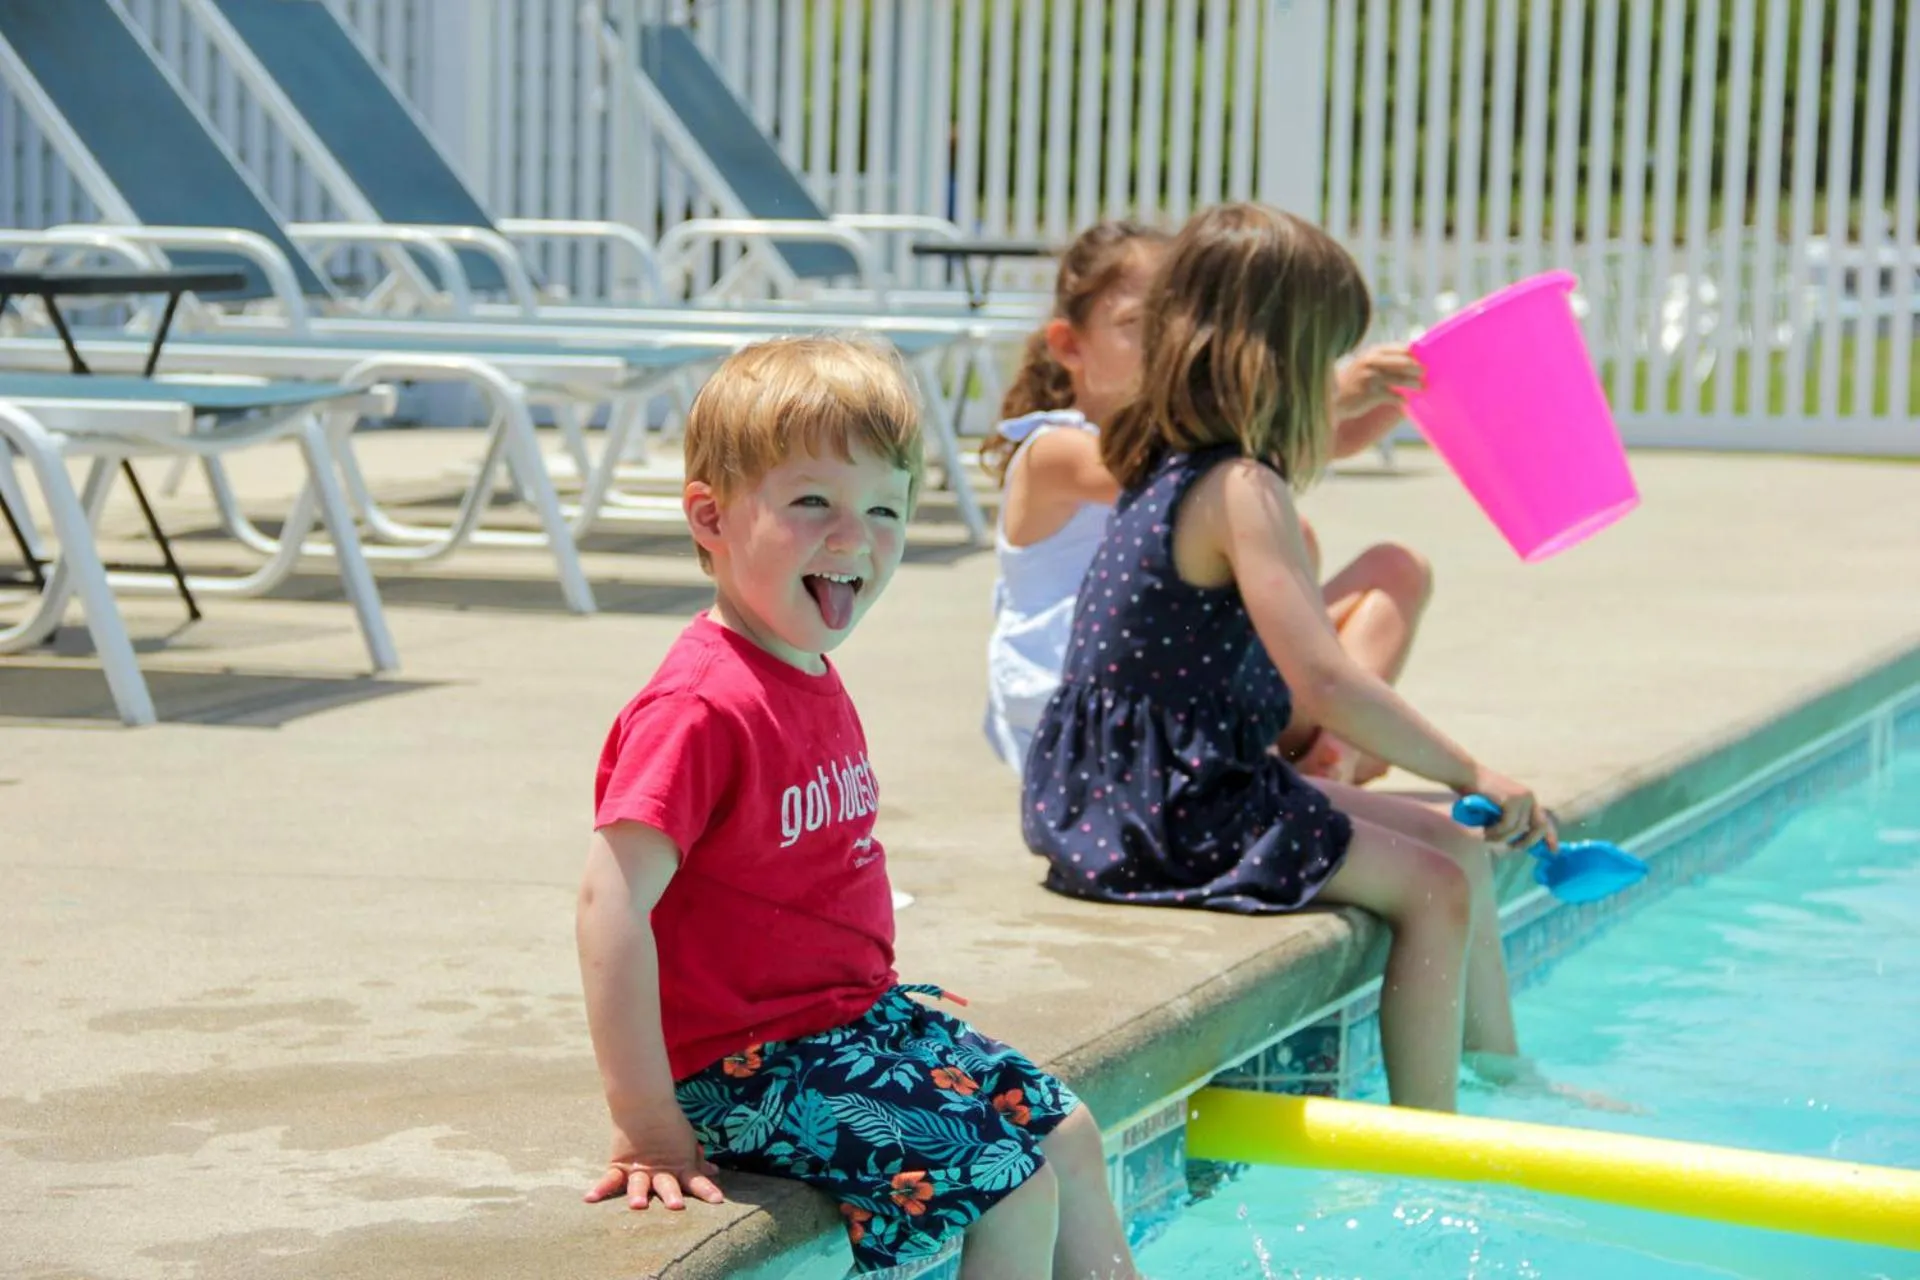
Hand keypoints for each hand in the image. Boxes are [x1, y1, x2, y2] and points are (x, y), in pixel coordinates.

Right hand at [584, 1113, 724, 1210]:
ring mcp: (639, 1170)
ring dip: (639, 1194)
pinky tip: (590, 1199)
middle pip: (667, 1185)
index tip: (717, 1200)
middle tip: (676, 1205)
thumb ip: (696, 1160)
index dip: (706, 1190)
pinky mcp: (620, 1166)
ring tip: (637, 1204)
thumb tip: (712, 1172)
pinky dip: (600, 1188)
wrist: (644, 1103)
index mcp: (679, 1166)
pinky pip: (610, 1179)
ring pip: (640, 1184)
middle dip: (672, 1195)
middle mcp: (659, 1172)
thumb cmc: (669, 1125)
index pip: (696, 1181)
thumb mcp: (687, 1143)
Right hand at [1334, 344, 1424, 421]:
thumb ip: (1382, 360)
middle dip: (1416, 367)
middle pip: (1402, 362)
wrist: (1333, 399)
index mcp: (1372, 353)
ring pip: (1400, 379)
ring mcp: (1371, 377)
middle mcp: (1371, 362)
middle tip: (1424, 371)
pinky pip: (1392, 395)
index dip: (1412, 353)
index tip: (1422, 357)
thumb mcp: (1364, 364)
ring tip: (1422, 387)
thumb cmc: (1353, 382)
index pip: (1398, 348)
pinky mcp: (1370, 394)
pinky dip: (1400, 399)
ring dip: (1413, 383)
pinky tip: (1404, 401)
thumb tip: (1409, 361)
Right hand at [1466, 768, 1558, 852]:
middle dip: (1527, 842)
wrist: (1466, 774)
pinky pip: (1507, 825)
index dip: (1550, 837)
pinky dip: (1495, 832)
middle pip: (1539, 828)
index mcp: (1528, 799)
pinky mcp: (1511, 800)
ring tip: (1487, 837)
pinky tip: (1485, 831)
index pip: (1544, 821)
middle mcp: (1529, 797)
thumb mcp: (1499, 808)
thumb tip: (1516, 842)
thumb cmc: (1478, 792)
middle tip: (1512, 848)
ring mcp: (1521, 798)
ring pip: (1518, 829)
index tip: (1553, 851)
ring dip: (1502, 838)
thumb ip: (1510, 820)